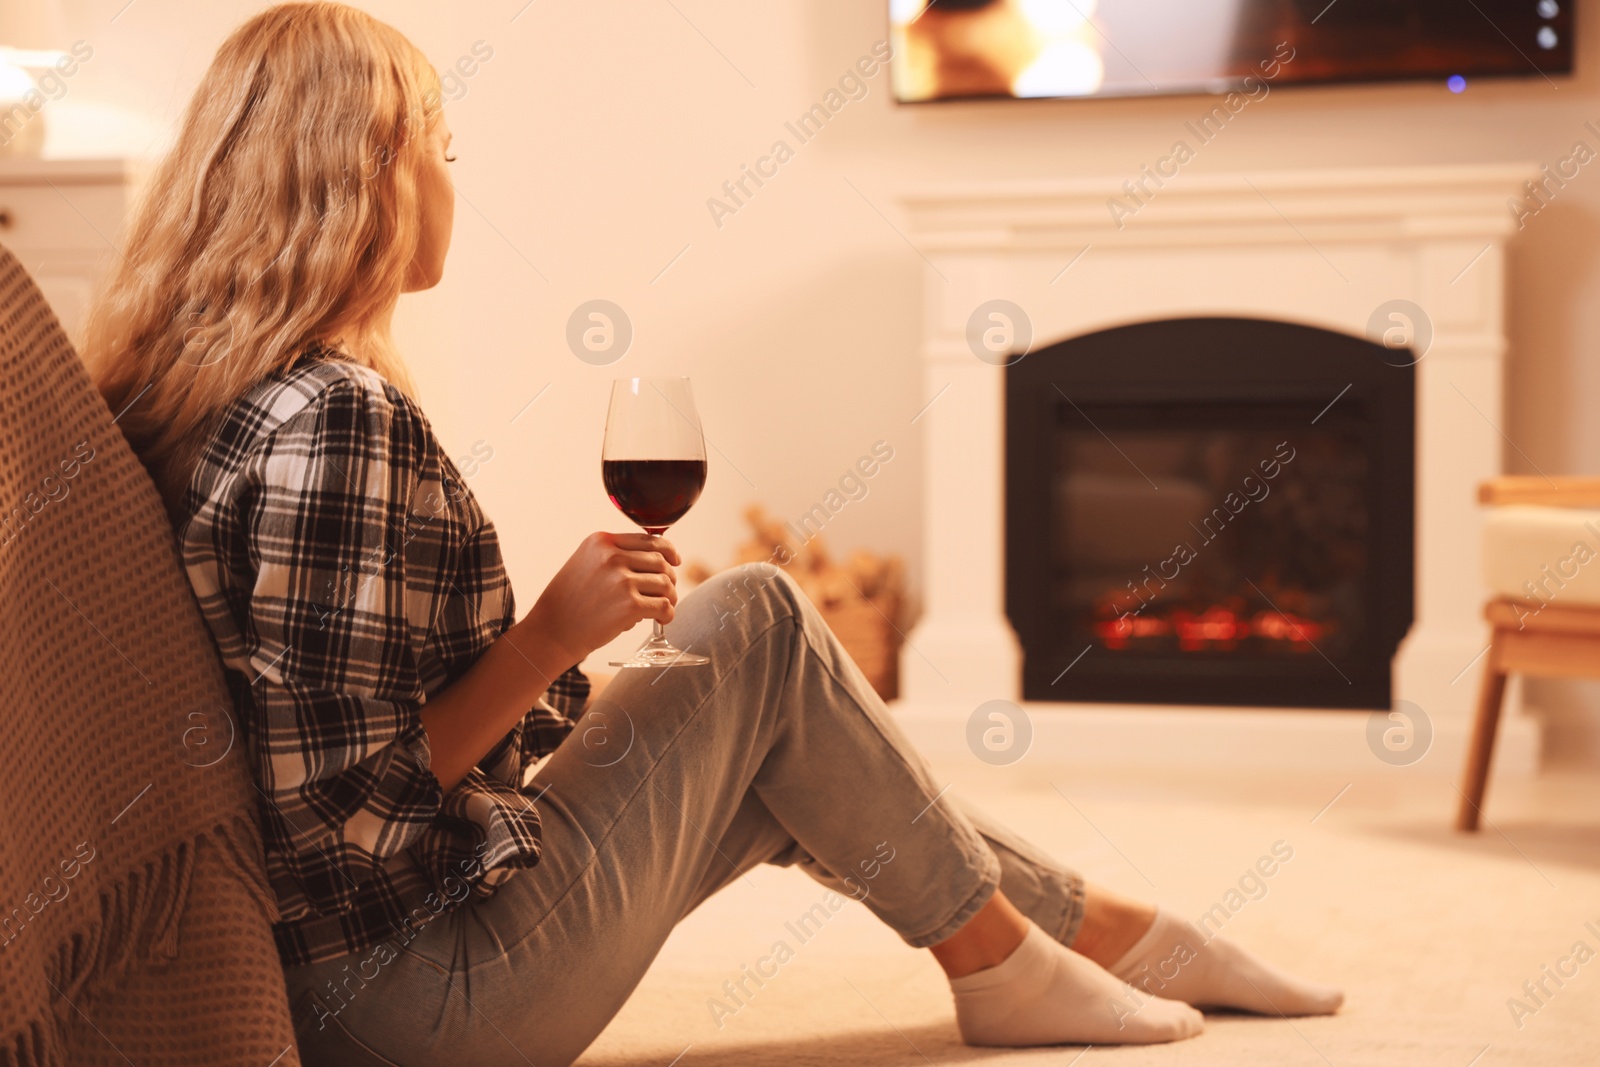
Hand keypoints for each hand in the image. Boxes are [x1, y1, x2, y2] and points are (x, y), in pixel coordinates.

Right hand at [519, 532, 680, 668]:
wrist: (550, 632)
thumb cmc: (568, 603)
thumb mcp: (585, 564)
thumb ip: (614, 556)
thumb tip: (656, 561)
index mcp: (601, 541)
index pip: (648, 539)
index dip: (668, 550)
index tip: (675, 560)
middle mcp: (612, 556)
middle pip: (661, 562)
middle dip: (669, 578)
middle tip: (667, 593)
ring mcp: (622, 580)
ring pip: (666, 584)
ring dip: (670, 598)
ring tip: (663, 608)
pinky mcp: (630, 605)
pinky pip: (664, 606)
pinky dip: (668, 614)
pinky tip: (662, 620)